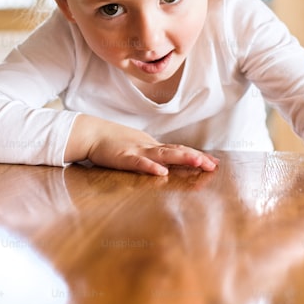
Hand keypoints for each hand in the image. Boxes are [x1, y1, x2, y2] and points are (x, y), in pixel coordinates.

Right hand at [65, 114, 219, 175]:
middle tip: (213, 165)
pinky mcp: (123, 157)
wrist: (90, 133)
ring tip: (198, 162)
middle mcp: (148, 147)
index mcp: (151, 146)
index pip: (178, 150)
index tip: (213, 162)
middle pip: (176, 151)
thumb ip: (151, 156)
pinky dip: (150, 166)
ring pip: (163, 154)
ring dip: (182, 158)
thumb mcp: (136, 148)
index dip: (196, 155)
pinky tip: (161, 171)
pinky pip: (139, 163)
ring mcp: (137, 151)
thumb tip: (167, 164)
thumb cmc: (111, 142)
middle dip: (196, 158)